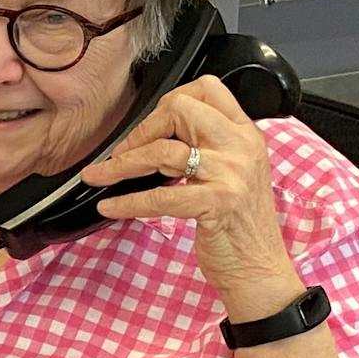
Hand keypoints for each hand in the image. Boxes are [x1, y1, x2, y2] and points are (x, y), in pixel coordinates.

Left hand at [79, 76, 300, 318]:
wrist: (259, 269)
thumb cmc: (238, 225)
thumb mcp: (229, 173)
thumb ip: (205, 147)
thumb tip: (153, 133)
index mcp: (245, 134)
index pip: (207, 88)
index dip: (168, 102)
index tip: (147, 127)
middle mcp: (242, 146)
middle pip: (181, 108)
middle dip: (141, 129)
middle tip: (122, 153)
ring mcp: (233, 173)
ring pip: (163, 151)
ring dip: (121, 165)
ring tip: (99, 177)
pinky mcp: (219, 203)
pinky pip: (161, 196)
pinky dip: (128, 201)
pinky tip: (110, 206)